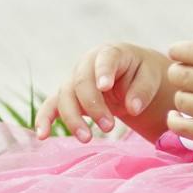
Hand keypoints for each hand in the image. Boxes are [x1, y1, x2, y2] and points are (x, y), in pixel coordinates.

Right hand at [35, 43, 169, 140]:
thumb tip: (132, 108)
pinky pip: (51, 106)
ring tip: (87, 139)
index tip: (105, 86)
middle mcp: (86, 64)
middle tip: (109, 127)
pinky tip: (42, 136)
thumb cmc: (141, 74)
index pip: (105, 59)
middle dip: (93, 105)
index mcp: (110, 53)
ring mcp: (73, 80)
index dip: (103, 71)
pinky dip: (44, 120)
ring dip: (73, 118)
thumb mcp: (151, 76)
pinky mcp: (66, 97)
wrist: (130, 75)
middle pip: (81, 82)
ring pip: (65, 96)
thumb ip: (143, 90)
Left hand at [164, 41, 192, 152]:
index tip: (176, 54)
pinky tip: (179, 115)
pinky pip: (180, 126)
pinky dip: (174, 120)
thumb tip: (181, 53)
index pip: (192, 51)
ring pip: (180, 100)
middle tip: (185, 78)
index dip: (177, 51)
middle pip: (180, 75)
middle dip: (177, 73)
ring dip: (183, 97)